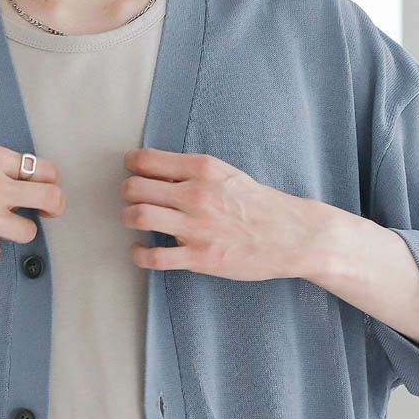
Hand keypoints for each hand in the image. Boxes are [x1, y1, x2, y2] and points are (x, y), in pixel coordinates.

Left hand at [119, 147, 327, 280]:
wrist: (292, 236)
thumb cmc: (258, 204)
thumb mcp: (226, 174)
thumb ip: (191, 172)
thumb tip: (156, 173)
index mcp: (203, 169)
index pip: (146, 160)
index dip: (132, 165)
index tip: (133, 171)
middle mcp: (196, 195)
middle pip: (134, 188)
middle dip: (127, 193)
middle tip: (133, 198)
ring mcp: (196, 228)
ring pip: (137, 217)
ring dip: (127, 218)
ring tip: (133, 220)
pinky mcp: (199, 258)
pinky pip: (153, 257)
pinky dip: (138, 254)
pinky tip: (139, 250)